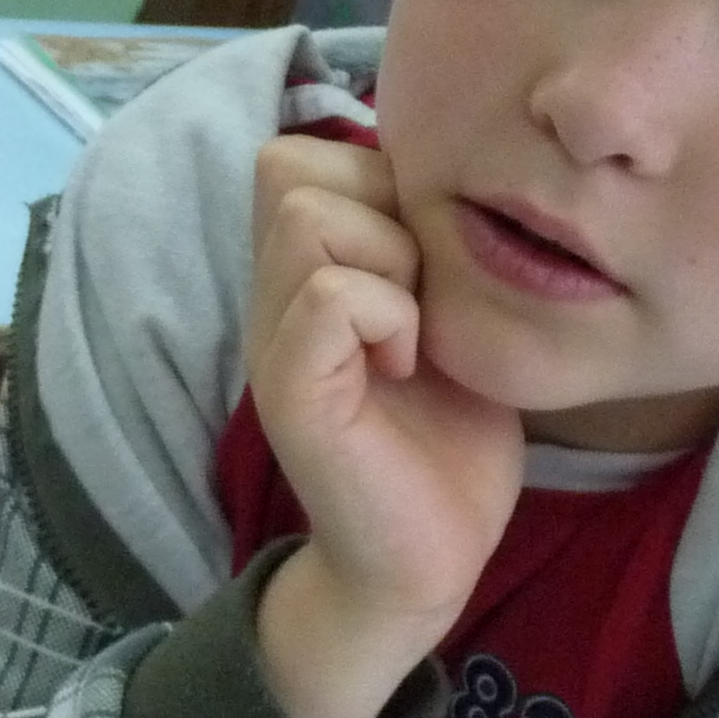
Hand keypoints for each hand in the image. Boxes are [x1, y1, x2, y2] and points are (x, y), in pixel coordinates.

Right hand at [242, 135, 523, 717]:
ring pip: (309, 216)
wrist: (425, 563)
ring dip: (389, 262)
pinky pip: (329, 296)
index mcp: (301, 275)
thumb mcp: (447, 315)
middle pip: (292, 168)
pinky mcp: (293, 394)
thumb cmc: (449, 443)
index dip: (377, 183)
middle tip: (419, 294)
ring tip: (413, 333)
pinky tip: (407, 369)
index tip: (423, 265)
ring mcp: (272, 344)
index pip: (301, 155)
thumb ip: (424, 245)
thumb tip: (446, 171)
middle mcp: (269, 300)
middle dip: (382, 211)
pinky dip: (387, 317)